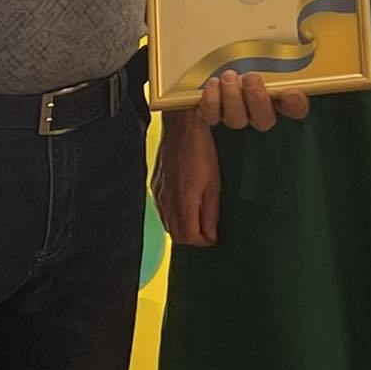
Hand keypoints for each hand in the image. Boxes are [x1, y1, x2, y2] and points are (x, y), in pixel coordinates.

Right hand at [154, 109, 222, 247]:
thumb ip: (210, 212)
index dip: (204, 242)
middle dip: (193, 238)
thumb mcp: (214, 183)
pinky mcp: (155, 185)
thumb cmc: (201, 151)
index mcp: (182, 202)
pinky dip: (173, 216)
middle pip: (177, 235)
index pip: (189, 238)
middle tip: (209, 232)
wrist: (182, 127)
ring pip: (168, 224)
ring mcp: (158, 193)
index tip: (215, 237)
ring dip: (183, 228)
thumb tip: (211, 234)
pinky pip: (162, 211)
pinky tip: (185, 207)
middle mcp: (166, 202)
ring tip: (199, 221)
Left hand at [197, 70, 308, 130]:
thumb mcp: (264, 59)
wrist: (215, 67)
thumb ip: (280, 67)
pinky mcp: (213, 114)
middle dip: (257, 98)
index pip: (295, 109)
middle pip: (264, 120)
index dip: (296, 105)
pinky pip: (211, 116)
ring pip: (237, 119)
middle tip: (251, 77)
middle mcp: (258, 113)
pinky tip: (213, 85)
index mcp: (278, 99)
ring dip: (233, 98)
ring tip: (229, 77)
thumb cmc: (244, 64)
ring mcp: (235, 116)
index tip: (292, 94)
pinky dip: (211, 100)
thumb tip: (290, 75)